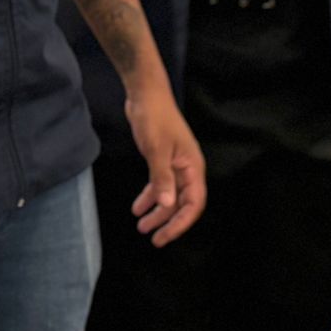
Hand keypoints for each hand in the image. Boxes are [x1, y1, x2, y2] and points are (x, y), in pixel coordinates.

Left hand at [123, 82, 206, 246]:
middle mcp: (187, 169)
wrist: (145, 94)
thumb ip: (161, 178)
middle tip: (151, 237)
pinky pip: (159, 185)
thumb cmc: (154, 118)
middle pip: (181, 203)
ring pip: (169, 196)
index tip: (164, 236)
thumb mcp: (156, 149)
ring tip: (141, 226)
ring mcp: (174, 165)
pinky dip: (149, 196)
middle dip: (167, 221)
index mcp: (193, 167)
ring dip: (157, 211)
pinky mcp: (161, 160)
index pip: (193, 203)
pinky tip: (137, 207)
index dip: (181, 223)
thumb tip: (167, 205)